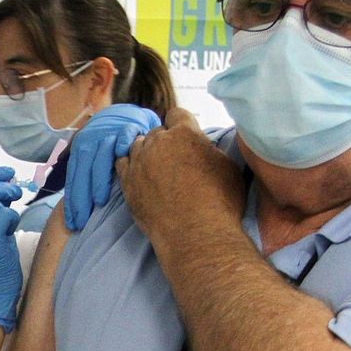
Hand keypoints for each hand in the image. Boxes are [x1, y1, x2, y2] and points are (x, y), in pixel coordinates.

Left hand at [62, 104, 162, 229]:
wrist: (127, 115)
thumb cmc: (110, 144)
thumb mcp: (93, 156)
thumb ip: (85, 176)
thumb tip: (73, 206)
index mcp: (81, 149)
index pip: (73, 178)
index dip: (71, 201)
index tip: (72, 223)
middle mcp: (92, 140)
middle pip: (83, 170)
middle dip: (81, 197)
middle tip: (81, 220)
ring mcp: (110, 133)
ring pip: (101, 156)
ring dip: (99, 178)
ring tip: (99, 201)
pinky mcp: (129, 126)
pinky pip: (124, 136)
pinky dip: (122, 144)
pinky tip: (121, 157)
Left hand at [116, 125, 244, 252]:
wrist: (196, 235)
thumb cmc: (220, 203)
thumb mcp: (227, 166)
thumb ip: (210, 149)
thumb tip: (202, 147)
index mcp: (184, 133)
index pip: (177, 114)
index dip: (182, 124)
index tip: (185, 137)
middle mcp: (158, 143)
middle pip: (157, 132)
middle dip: (166, 142)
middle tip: (174, 160)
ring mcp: (139, 163)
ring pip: (138, 146)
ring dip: (147, 153)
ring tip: (157, 169)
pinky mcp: (127, 183)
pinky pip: (122, 164)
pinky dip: (131, 165)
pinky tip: (139, 174)